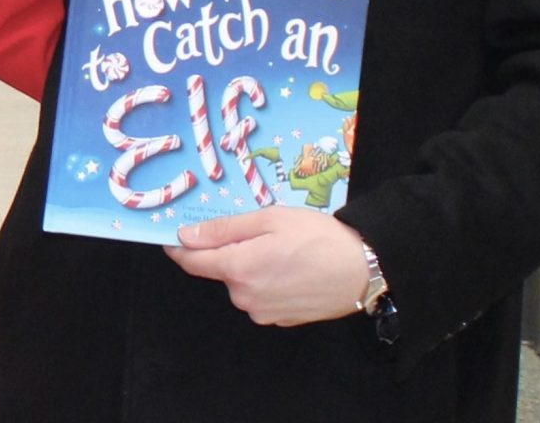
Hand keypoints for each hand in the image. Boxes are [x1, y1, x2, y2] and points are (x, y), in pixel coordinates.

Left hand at [164, 207, 368, 326]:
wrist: (363, 269)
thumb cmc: (318, 238)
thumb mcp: (270, 219)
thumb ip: (224, 229)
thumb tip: (186, 237)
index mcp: (238, 268)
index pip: (192, 262)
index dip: (181, 247)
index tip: (176, 235)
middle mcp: (244, 296)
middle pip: (221, 270)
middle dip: (230, 251)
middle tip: (260, 232)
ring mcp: (263, 312)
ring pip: (242, 284)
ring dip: (251, 267)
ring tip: (283, 250)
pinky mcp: (281, 319)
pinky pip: (261, 296)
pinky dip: (268, 281)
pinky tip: (292, 269)